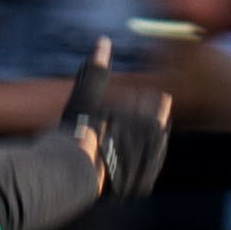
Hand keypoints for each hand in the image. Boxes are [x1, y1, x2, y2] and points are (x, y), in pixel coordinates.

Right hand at [62, 34, 172, 195]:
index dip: (145, 103)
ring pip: (151, 152)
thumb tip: (103, 41)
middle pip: (155, 129)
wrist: (72, 172)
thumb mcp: (86, 97)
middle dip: (145, 124)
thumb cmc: (79, 130)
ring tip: (123, 143)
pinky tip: (120, 164)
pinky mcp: (142, 188)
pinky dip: (135, 168)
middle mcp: (154, 145)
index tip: (138, 102)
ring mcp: (149, 168)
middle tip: (130, 123)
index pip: (157, 106)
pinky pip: (144, 174)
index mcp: (148, 120)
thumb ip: (97, 70)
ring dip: (141, 146)